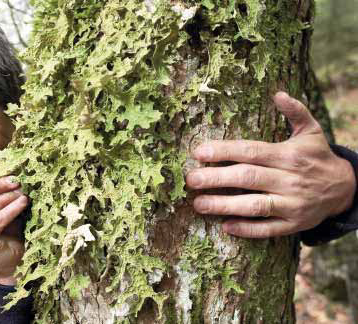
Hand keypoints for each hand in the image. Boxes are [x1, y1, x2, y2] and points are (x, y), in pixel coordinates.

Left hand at [186, 92, 356, 237]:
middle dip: (216, 179)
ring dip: (224, 205)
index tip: (198, 153)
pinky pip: (268, 229)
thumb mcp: (311, 131)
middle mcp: (290, 179)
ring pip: (254, 206)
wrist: (346, 188)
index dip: (223, 151)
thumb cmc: (317, 156)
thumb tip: (278, 93)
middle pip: (247, 178)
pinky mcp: (294, 224)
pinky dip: (247, 229)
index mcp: (288, 155)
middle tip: (190, 180)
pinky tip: (225, 226)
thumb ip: (296, 111)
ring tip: (199, 204)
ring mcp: (292, 204)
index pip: (251, 151)